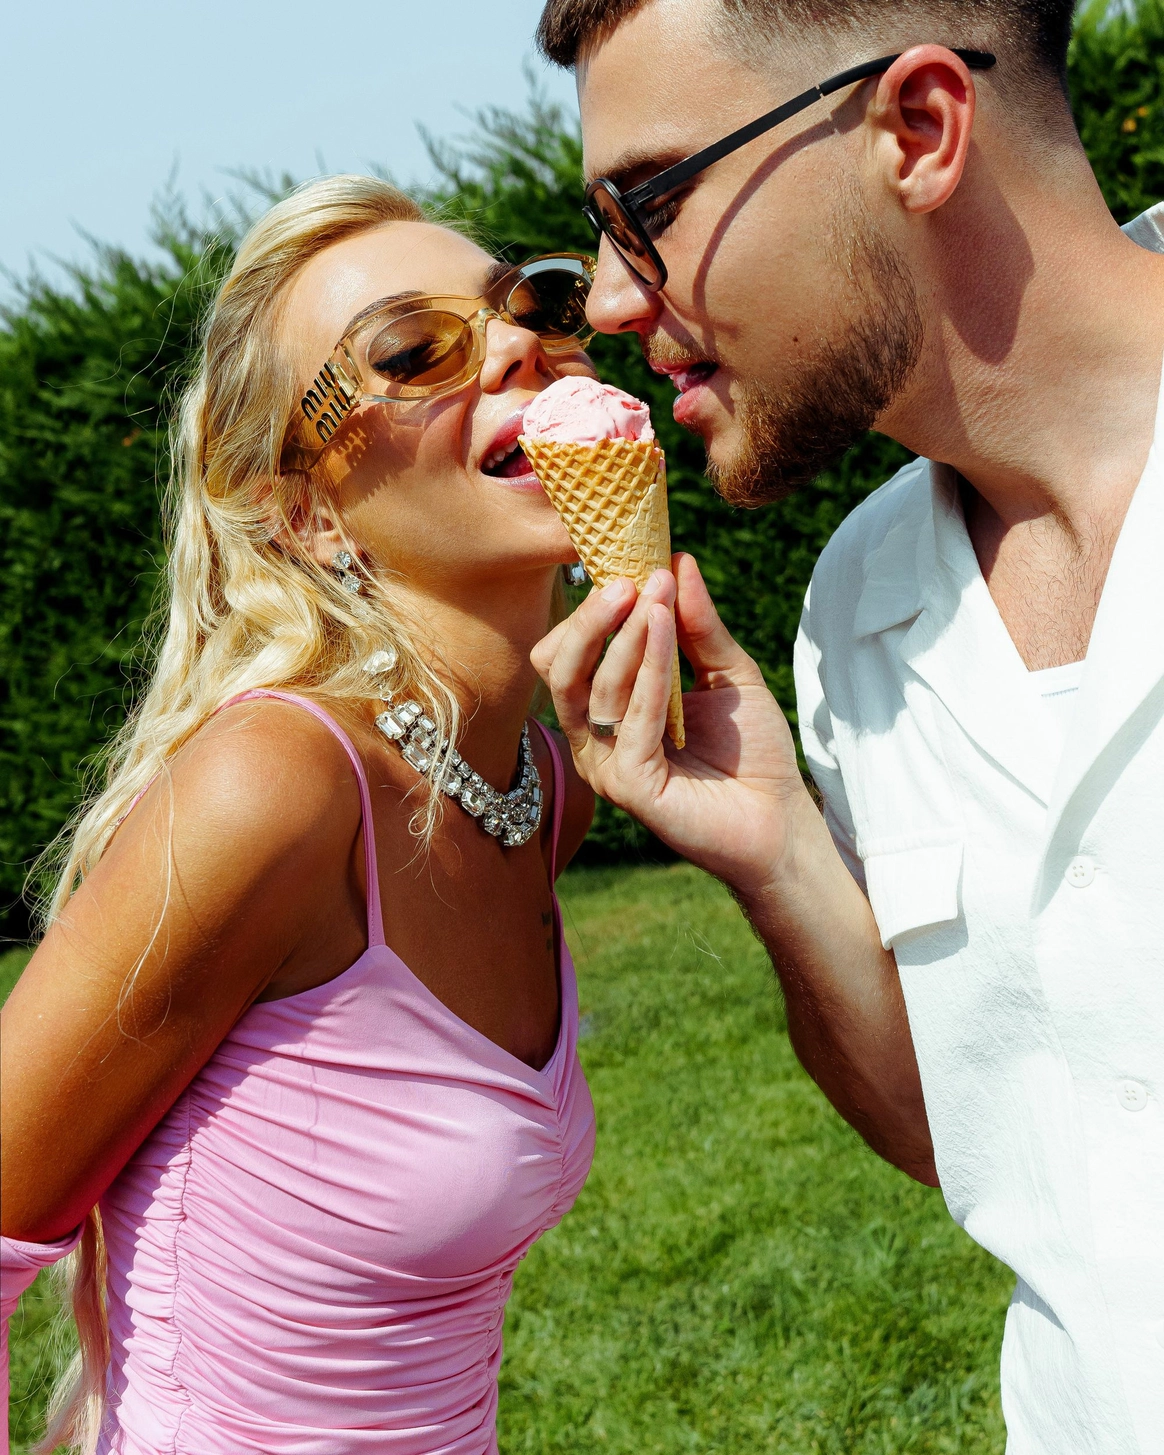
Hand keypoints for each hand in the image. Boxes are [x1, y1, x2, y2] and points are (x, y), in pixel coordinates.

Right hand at [532, 553, 817, 894]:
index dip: (593, 608)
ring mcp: (605, 763)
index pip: (571, 651)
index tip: (631, 564)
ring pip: (588, 689)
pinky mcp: (627, 786)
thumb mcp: (728, 673)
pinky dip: (646, 672)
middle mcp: (595, 736)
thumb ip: (701, 624)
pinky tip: (665, 635)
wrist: (781, 820)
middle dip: (590, 619)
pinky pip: (628, 719)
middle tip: (630, 580)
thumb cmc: (751, 752)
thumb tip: (679, 559)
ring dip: (622, 638)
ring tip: (655, 599)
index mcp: (607, 709)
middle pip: (559, 667)